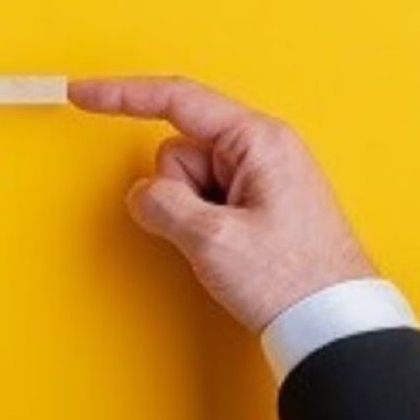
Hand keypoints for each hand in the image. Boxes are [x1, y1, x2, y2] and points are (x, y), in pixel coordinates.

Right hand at [69, 77, 376, 330]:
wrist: (336, 326)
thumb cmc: (293, 280)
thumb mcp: (213, 240)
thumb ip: (162, 204)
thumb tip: (144, 195)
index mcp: (258, 139)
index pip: (177, 99)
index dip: (121, 95)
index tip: (83, 93)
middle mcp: (263, 147)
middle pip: (179, 149)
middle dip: (176, 190)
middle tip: (210, 231)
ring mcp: (262, 175)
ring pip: (188, 180)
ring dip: (193, 214)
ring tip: (232, 247)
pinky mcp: (259, 201)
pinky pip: (206, 200)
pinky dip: (205, 224)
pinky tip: (236, 250)